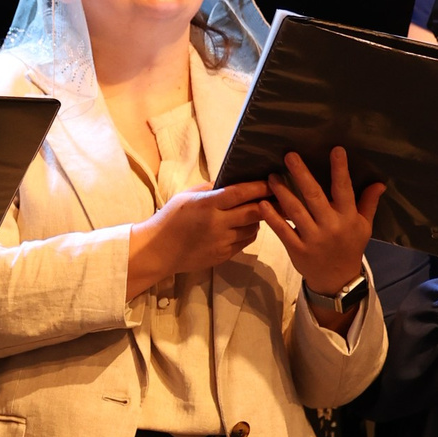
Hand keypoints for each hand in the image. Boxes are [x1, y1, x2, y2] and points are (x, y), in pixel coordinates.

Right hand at [126, 181, 269, 297]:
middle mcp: (217, 224)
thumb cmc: (169, 219)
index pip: (240, 193)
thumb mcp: (186, 197)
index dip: (259, 187)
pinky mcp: (223, 256)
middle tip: (280, 196)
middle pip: (254, 212)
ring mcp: (221, 242)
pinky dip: (249, 232)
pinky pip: (245, 242)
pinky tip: (244, 226)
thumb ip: (209, 189)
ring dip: (258, 219)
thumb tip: (232, 181)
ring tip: (257, 211)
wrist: (157, 251)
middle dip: (269, 203)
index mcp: (207, 205)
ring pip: (253, 228)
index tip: (272, 181)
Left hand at [262, 148, 384, 311]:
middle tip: (289, 155)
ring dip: (282, 192)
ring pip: (295, 211)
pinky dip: (272, 217)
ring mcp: (313, 238)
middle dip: (301, 174)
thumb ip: (369, 203)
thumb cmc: (350, 247)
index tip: (336, 150)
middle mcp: (330, 226)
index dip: (340, 170)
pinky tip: (263, 203)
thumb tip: (379, 182)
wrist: (337, 280)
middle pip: (314, 196)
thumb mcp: (364, 226)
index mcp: (348, 218)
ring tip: (272, 176)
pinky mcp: (297, 249)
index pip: (344, 189)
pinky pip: (282, 230)